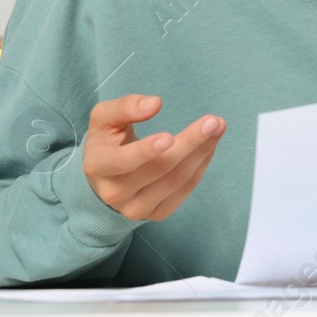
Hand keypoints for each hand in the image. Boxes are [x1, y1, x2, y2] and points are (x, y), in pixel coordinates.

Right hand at [83, 94, 225, 220]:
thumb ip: (126, 107)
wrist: (106, 177)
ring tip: (217, 128)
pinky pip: (185, 189)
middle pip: (160, 168)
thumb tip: (154, 104)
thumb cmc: (107, 141)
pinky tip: (209, 146)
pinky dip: (201, 165)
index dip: (146, 150)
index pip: (122, 161)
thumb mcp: (104, 118)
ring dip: (202, 151)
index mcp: (98, 166)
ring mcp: (136, 207)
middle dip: (190, 143)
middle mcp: (114, 193)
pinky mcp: (157, 213)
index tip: (169, 136)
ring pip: (177, 180)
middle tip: (213, 122)